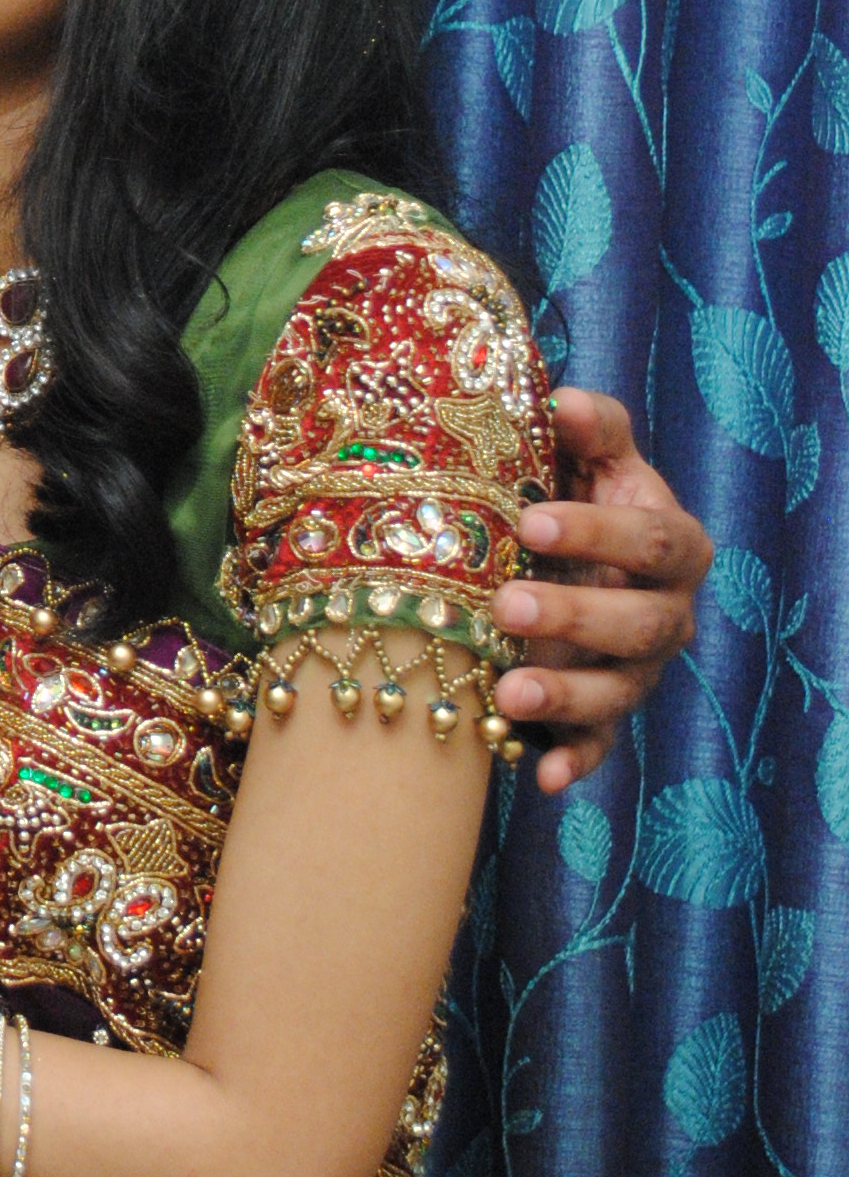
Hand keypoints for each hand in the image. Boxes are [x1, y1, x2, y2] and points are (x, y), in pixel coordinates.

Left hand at [493, 384, 710, 793]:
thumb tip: (563, 400)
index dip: (598, 532)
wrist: (557, 552)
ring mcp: (638, 670)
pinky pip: (598, 746)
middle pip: (639, 623)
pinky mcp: (605, 715)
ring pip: (618, 691)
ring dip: (567, 696)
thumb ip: (588, 427)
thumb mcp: (585, 453)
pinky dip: (574, 761)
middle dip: (575, 617)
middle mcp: (666, 612)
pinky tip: (540, 776)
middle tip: (505, 606)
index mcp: (670, 543)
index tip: (531, 524)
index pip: (650, 538)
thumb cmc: (570, 491)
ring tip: (509, 693)